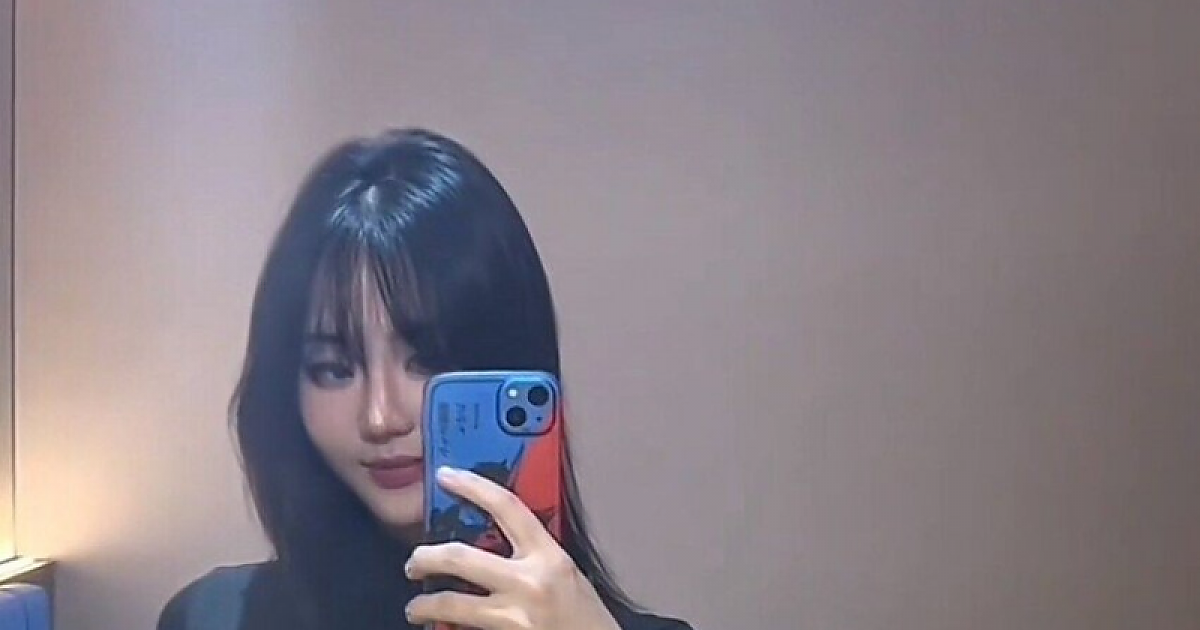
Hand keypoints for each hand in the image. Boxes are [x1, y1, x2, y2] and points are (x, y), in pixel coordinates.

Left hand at [405, 467, 620, 629]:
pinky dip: (447, 629)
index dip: (472, 486)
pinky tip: (441, 628)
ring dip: (423, 604)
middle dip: (425, 557)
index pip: (505, 506)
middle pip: (460, 557)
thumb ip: (532, 554)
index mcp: (548, 556)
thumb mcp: (565, 572)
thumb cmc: (585, 618)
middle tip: (414, 562)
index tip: (447, 476)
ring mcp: (515, 617)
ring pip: (451, 603)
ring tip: (416, 607)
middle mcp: (529, 582)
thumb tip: (491, 538)